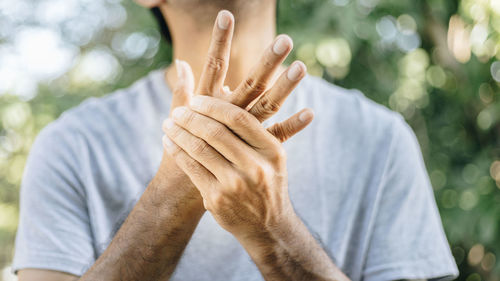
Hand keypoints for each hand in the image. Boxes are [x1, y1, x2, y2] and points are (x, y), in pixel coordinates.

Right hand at [158, 10, 310, 197]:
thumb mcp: (178, 119)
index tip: (227, 14)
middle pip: (250, 83)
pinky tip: (310, 112)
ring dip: (284, 87)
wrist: (185, 190)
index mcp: (207, 103)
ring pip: (266, 106)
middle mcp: (227, 115)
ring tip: (302, 65)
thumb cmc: (181, 149)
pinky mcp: (254, 151)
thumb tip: (180, 62)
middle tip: (285, 39)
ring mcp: (243, 134)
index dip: (219, 40)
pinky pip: (276, 136)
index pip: (213, 65)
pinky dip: (293, 125)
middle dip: (266, 61)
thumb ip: (182, 91)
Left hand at [162, 96, 309, 240]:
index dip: (213, 106)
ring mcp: (235, 185)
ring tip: (168, 123)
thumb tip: (221, 88)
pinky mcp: (217, 199)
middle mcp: (255, 167)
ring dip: (179, 132)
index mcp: (272, 151)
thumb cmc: (267, 183)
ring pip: (199, 149)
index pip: (238, 118)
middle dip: (191, 117)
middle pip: (215, 132)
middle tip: (177, 111)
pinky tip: (169, 142)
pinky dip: (177, 151)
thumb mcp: (272, 157)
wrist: (268, 226)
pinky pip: (191, 168)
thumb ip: (253, 128)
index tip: (196, 99)